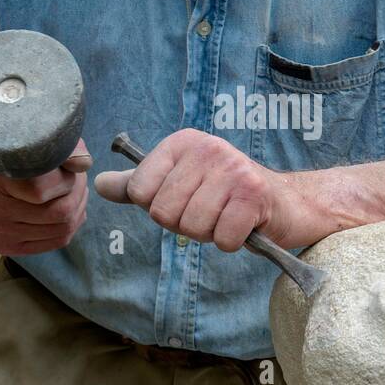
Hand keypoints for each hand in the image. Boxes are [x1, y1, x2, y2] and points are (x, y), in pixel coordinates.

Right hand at [0, 139, 91, 255]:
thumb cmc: (21, 153)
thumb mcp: (40, 141)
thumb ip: (65, 148)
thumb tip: (84, 164)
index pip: (41, 190)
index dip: (66, 179)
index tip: (68, 166)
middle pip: (59, 213)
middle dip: (78, 194)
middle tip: (80, 179)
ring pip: (63, 229)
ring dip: (79, 208)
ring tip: (75, 191)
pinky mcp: (6, 247)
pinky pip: (57, 241)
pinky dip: (72, 224)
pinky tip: (70, 207)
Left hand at [93, 129, 315, 250]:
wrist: (287, 203)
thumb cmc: (226, 195)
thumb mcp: (179, 183)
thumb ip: (138, 184)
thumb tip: (98, 183)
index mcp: (182, 142)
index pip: (139, 191)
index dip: (160, 208)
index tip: (186, 199)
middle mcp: (207, 148)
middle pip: (164, 213)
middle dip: (185, 225)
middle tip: (210, 212)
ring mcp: (233, 170)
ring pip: (192, 227)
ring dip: (209, 234)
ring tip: (227, 217)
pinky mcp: (254, 196)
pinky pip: (221, 239)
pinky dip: (231, 242)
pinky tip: (242, 226)